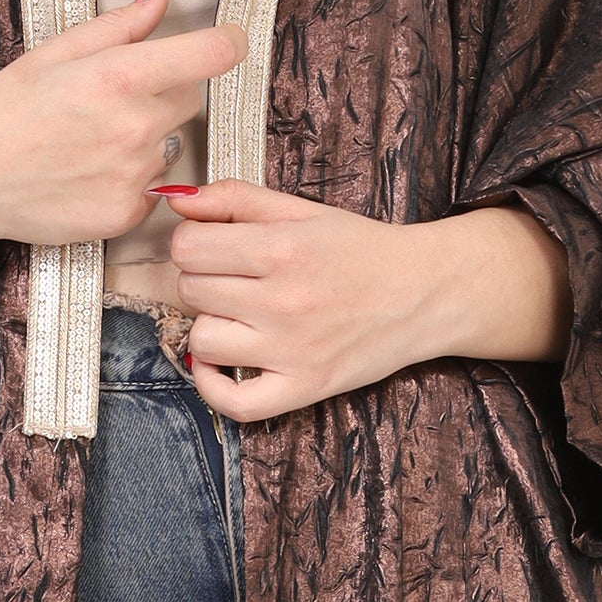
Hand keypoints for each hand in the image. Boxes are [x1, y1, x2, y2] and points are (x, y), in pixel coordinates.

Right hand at [0, 0, 241, 319]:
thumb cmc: (6, 109)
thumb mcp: (56, 52)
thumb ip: (120, 26)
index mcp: (120, 77)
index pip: (211, 54)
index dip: (226, 43)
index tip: (227, 42)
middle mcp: (136, 127)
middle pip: (190, 99)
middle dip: (163, 93)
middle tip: (112, 101)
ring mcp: (134, 175)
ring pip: (171, 145)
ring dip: (146, 140)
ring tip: (92, 143)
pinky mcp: (126, 214)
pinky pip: (153, 188)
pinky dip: (131, 181)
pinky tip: (89, 174)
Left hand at [163, 182, 571, 421]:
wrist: (424, 293)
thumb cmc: (362, 251)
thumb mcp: (302, 211)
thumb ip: (236, 199)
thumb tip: (176, 200)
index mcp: (281, 248)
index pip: (188, 247)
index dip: (193, 245)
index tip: (213, 249)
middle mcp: (283, 300)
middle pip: (191, 290)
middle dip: (204, 280)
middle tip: (236, 281)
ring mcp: (291, 350)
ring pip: (203, 340)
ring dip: (211, 326)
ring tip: (239, 317)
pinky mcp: (303, 387)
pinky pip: (233, 402)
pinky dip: (213, 385)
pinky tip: (221, 363)